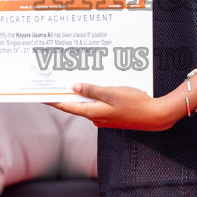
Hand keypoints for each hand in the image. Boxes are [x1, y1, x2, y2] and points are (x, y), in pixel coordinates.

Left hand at [47, 83, 179, 130]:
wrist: (156, 116)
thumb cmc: (136, 103)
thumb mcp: (112, 92)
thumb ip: (93, 90)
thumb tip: (74, 86)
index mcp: (93, 112)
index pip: (66, 106)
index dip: (52, 100)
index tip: (40, 95)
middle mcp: (96, 118)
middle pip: (76, 104)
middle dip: (66, 93)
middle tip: (56, 80)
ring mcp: (104, 118)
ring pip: (88, 103)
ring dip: (82, 92)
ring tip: (75, 78)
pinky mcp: (112, 116)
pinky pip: (98, 104)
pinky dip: (94, 95)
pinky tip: (96, 85)